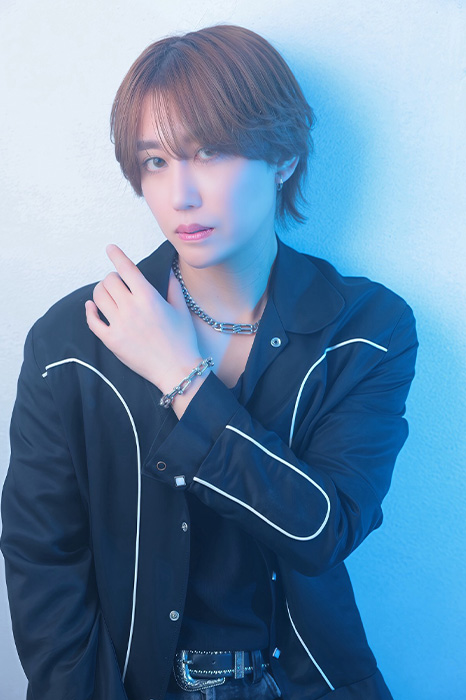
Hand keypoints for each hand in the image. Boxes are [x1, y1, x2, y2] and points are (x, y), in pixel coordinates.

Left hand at [85, 244, 202, 390]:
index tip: (110, 248)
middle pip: (109, 281)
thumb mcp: (181, 309)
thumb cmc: (182, 340)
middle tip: (117, 283)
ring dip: (100, 292)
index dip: (116, 255)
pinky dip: (90, 311)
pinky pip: (92, 321)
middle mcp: (131, 308)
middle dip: (112, 278)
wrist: (177, 369)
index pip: (127, 268)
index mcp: (148, 297)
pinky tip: (92, 307)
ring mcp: (119, 325)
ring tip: (107, 294)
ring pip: (98, 297)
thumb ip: (173, 287)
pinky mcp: (111, 340)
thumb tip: (170, 272)